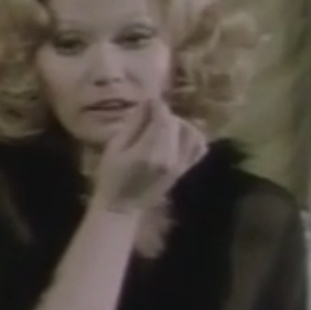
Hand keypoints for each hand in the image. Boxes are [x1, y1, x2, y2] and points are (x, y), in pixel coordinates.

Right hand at [90, 101, 206, 213]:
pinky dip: (192, 137)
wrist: (122, 207)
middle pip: (177, 123)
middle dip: (164, 115)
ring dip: (179, 125)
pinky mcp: (185, 169)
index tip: (146, 102)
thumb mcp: (114, 148)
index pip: (163, 118)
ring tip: (163, 127)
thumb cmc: (111, 177)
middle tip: (148, 117)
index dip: (156, 105)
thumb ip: (133, 125)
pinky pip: (199, 147)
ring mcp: (181, 164)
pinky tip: (177, 137)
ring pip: (192, 132)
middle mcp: (171, 157)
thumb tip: (148, 103)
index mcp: (150, 152)